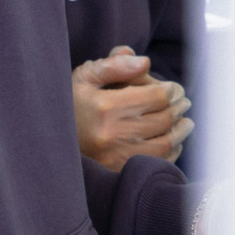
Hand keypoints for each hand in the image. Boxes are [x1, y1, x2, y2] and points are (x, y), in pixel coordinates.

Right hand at [72, 48, 192, 167]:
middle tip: (184, 103)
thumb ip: (115, 65)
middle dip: (179, 108)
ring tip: (185, 122)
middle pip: (163, 119)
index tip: (175, 89)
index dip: (172, 91)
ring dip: (181, 131)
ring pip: (164, 144)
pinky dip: (171, 152)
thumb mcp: (86, 76)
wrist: (49, 139)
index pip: (156, 97)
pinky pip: (155, 163)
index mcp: (105, 107)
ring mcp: (115, 157)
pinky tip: (172, 142)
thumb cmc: (71, 102)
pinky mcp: (117, 172)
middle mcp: (111, 134)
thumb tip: (145, 62)